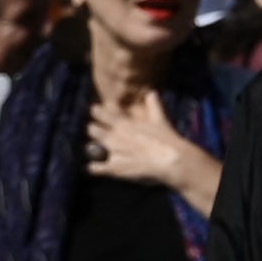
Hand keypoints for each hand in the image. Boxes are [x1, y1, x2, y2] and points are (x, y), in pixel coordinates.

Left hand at [86, 86, 218, 202]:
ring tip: (100, 152)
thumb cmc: (167, 139)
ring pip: (90, 148)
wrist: (171, 160)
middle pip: (91, 129)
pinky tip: (100, 167)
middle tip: (102, 136)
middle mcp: (114, 136)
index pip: (98, 112)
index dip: (97, 113)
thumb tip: (151, 92)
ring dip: (94, 149)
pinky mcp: (114, 168)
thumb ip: (153, 104)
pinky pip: (94, 168)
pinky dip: (95, 168)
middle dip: (95, 132)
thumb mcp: (160, 119)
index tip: (99, 115)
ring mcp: (112, 152)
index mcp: (123, 123)